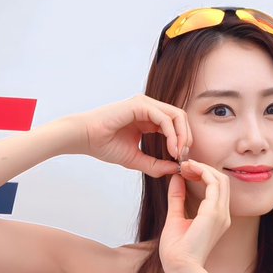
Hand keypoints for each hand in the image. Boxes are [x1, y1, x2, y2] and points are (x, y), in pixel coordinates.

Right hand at [64, 95, 191, 176]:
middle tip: (183, 157)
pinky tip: (171, 149)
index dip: (183, 142)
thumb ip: (156, 165)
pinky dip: (172, 135)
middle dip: (186, 138)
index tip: (181, 161)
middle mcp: (149, 108)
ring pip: (177, 116)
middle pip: (181, 118)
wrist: (85, 138)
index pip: (176, 125)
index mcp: (149, 118)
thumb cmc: (105, 146)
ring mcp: (145, 104)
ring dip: (182, 136)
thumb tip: (177, 169)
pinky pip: (165, 118)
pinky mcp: (140, 105)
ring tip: (178, 154)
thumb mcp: (136, 159)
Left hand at [159, 159, 230, 272]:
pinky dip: (202, 173)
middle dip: (203, 167)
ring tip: (185, 165)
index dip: (203, 173)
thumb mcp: (176, 217)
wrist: (180, 267)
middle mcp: (222, 214)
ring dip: (203, 168)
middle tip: (184, 164)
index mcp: (216, 217)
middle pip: (221, 180)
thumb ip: (177, 198)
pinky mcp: (213, 214)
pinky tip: (188, 171)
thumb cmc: (178, 251)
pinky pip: (213, 184)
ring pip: (220, 179)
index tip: (185, 169)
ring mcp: (220, 214)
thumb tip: (176, 179)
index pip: (216, 187)